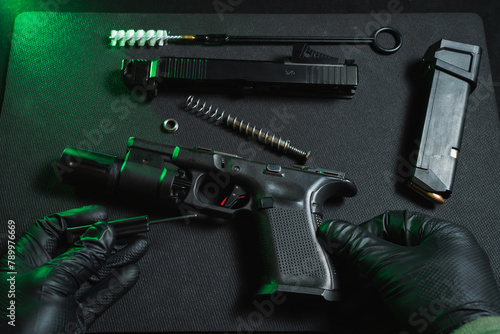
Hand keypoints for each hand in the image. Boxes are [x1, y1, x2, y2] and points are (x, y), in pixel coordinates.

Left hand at [0, 205, 147, 333]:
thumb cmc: (17, 332)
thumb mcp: (51, 282)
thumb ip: (81, 256)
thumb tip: (101, 234)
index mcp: (22, 262)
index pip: (52, 229)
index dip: (78, 219)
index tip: (102, 215)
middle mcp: (39, 277)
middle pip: (78, 249)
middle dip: (105, 239)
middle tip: (128, 231)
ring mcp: (57, 299)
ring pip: (91, 272)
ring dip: (117, 259)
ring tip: (138, 247)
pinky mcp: (71, 318)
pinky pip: (97, 296)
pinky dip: (115, 285)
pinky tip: (128, 273)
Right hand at [318, 211, 499, 333]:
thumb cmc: (446, 304)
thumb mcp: (389, 267)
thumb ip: (356, 245)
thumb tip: (333, 230)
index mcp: (443, 235)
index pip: (391, 221)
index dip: (363, 232)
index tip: (344, 243)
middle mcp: (445, 256)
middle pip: (389, 253)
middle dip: (361, 268)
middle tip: (344, 273)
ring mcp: (440, 283)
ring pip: (392, 278)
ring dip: (365, 290)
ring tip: (349, 299)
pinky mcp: (435, 307)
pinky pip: (401, 298)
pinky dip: (379, 304)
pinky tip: (363, 314)